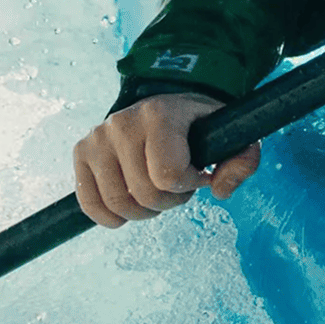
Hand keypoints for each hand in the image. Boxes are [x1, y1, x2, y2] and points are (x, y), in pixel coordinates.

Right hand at [71, 93, 260, 227]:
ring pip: (117, 203)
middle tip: (178, 186)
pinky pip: (89, 203)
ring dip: (143, 210)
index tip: (198, 174)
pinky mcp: (81, 152)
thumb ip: (243, 161)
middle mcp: (122, 123)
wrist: (166, 106)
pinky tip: (129, 208)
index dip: (188, 185)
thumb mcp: (232, 135)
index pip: (168, 174)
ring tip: (157, 190)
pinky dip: (110, 217)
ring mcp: (97, 137)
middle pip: (144, 194)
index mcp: (160, 114)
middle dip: (169, 200)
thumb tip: (219, 192)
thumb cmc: (200, 126)